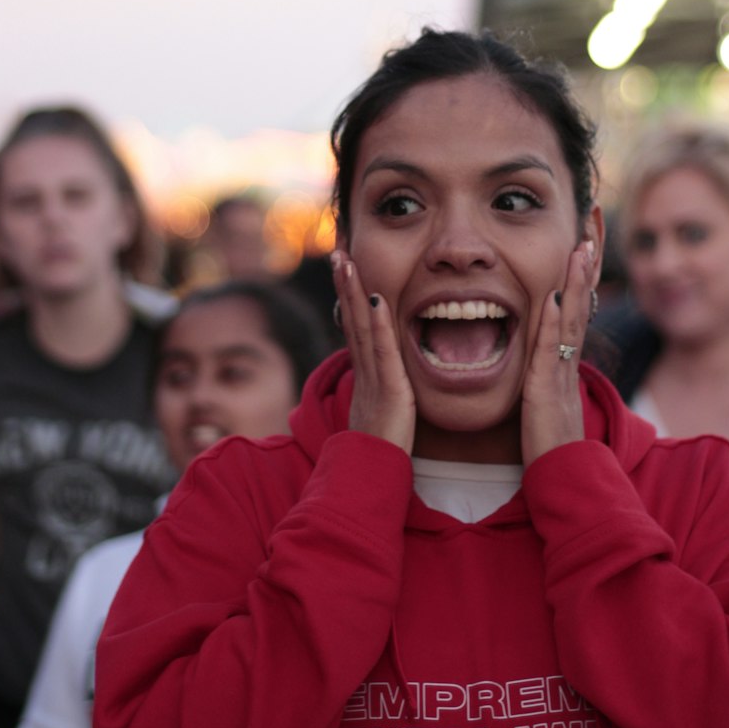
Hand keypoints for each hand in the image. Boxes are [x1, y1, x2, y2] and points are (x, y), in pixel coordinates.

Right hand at [332, 250, 415, 454]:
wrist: (370, 476)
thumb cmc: (377, 448)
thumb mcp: (378, 408)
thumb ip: (381, 386)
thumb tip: (384, 370)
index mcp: (364, 372)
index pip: (354, 324)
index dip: (349, 294)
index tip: (345, 266)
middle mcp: (364, 369)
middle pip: (351, 317)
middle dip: (345, 282)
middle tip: (338, 251)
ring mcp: (374, 377)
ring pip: (360, 326)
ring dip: (353, 291)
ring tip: (346, 261)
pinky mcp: (389, 389)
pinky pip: (383, 351)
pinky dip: (379, 323)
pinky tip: (377, 299)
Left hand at [520, 240, 595, 467]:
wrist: (561, 479)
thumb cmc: (549, 445)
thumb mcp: (547, 401)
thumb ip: (546, 376)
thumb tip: (543, 356)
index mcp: (565, 364)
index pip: (573, 312)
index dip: (579, 281)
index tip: (583, 249)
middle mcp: (568, 364)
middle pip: (579, 308)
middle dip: (584, 271)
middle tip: (589, 236)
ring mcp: (560, 375)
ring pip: (570, 321)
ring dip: (574, 285)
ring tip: (579, 251)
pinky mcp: (546, 391)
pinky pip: (549, 351)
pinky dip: (551, 323)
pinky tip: (550, 299)